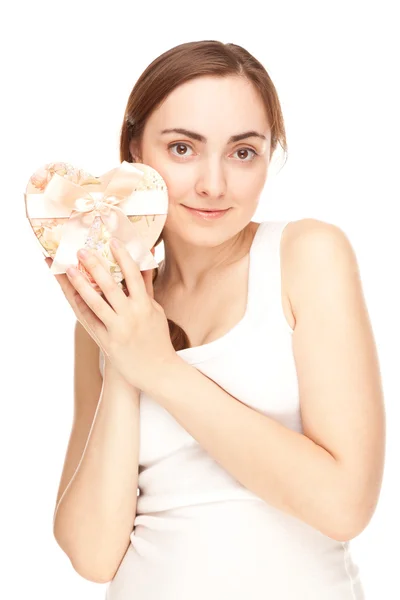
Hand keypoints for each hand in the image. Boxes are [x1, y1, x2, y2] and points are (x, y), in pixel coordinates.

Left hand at [45, 239, 176, 390]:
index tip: (113, 241)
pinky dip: (79, 304)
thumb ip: (146, 286)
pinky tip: (70, 291)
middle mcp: (131, 316)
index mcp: (146, 306)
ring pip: (94, 302)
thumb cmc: (156, 337)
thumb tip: (147, 259)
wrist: (157, 370)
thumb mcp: (155, 310)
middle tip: (82, 250)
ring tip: (68, 267)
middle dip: (95, 266)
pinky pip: (89, 320)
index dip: (123, 257)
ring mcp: (117, 329)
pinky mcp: (106, 341)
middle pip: (110, 286)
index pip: (134, 276)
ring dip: (79, 283)